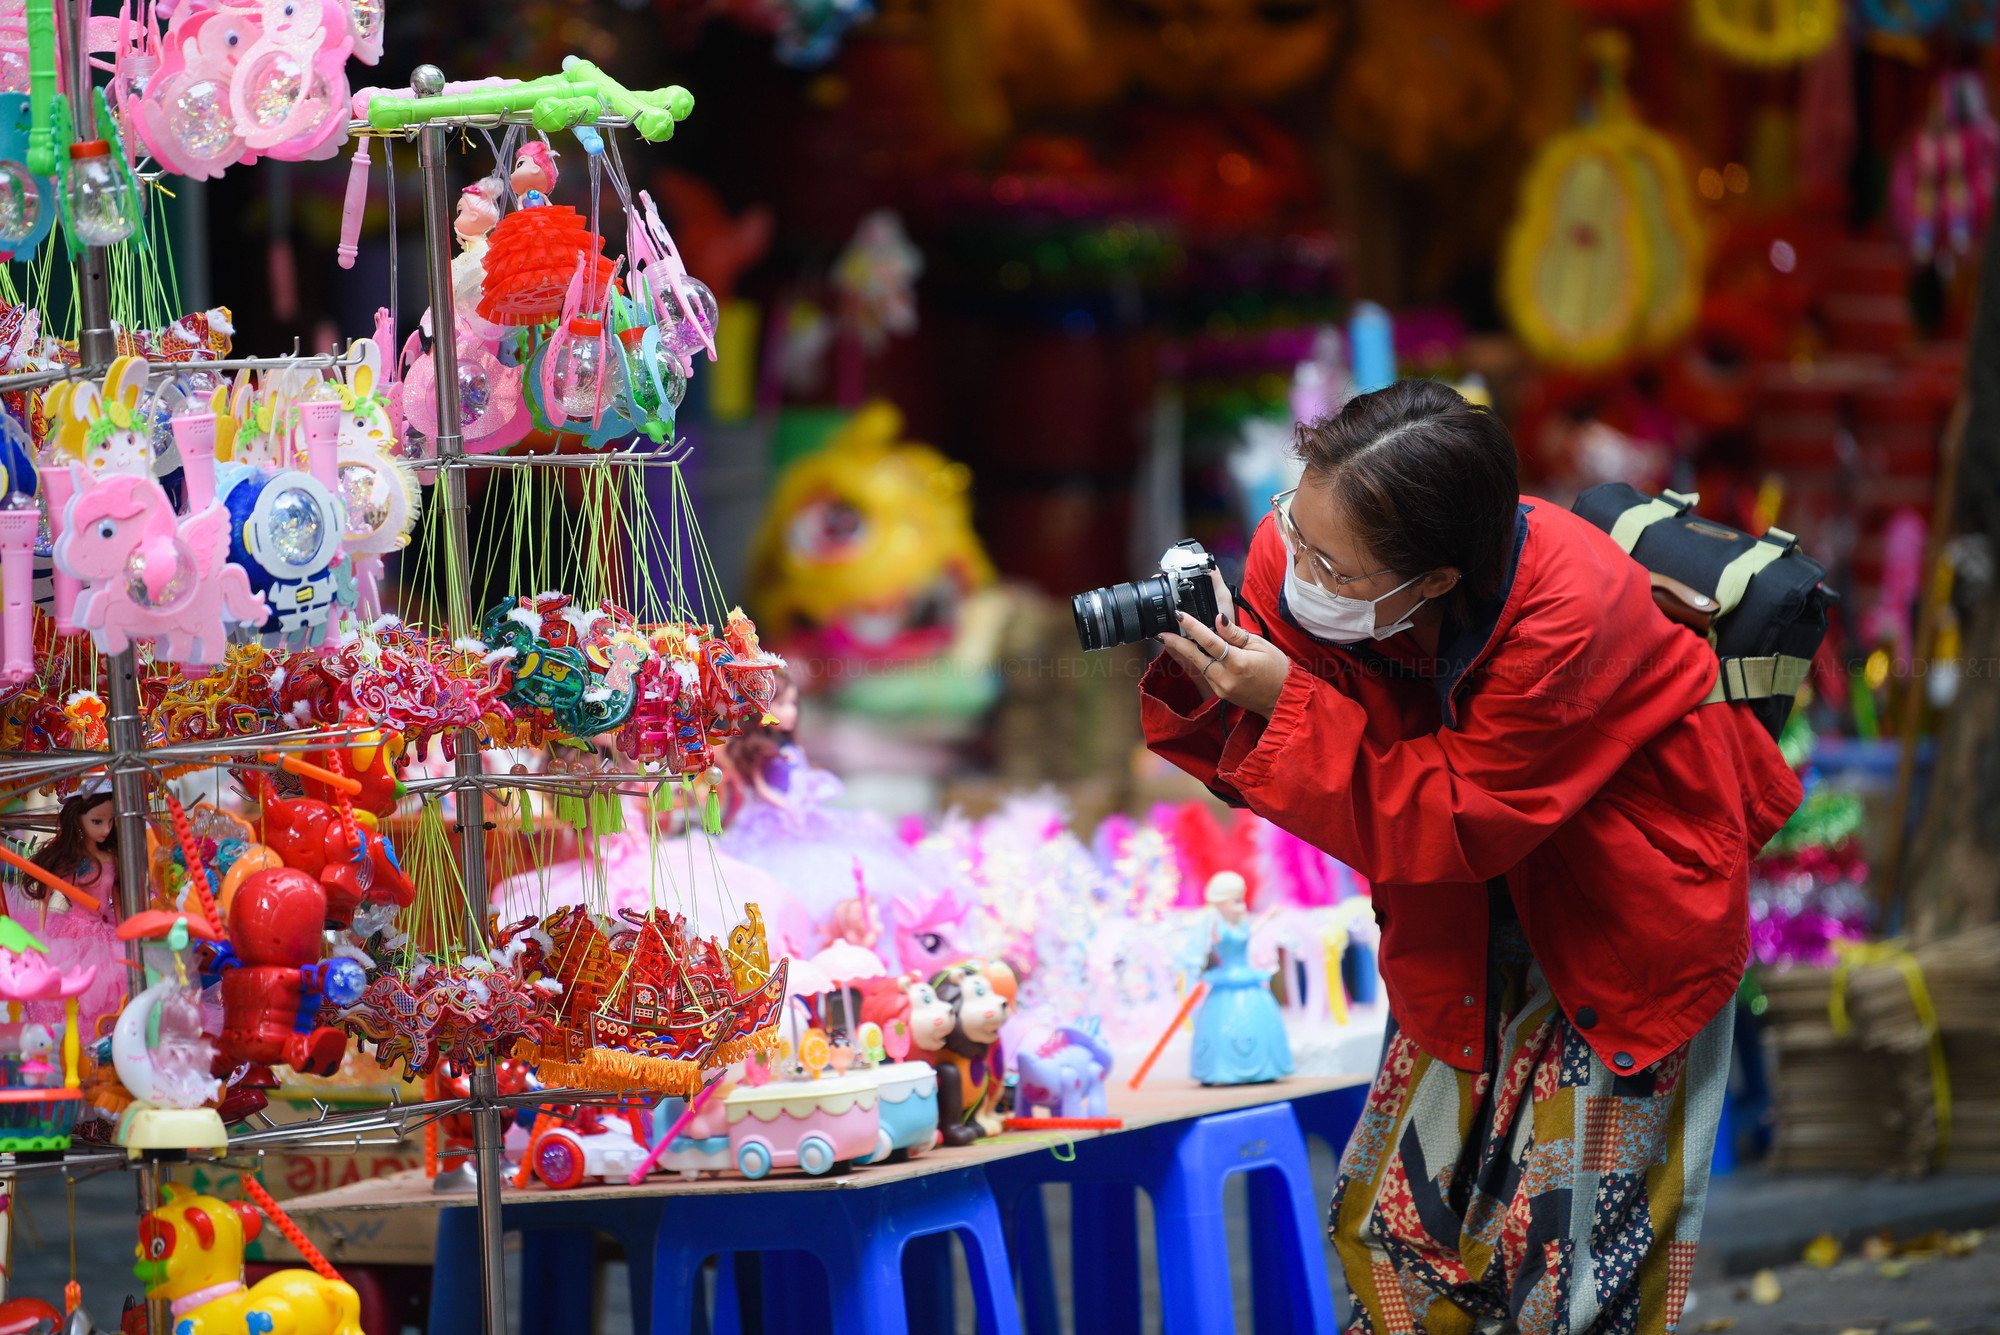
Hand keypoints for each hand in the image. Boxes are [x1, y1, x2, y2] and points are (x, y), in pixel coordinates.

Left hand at [1159, 609, 1289, 717]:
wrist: (1282, 699)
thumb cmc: (1276, 669)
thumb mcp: (1260, 645)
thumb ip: (1235, 634)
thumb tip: (1218, 619)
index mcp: (1238, 664)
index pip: (1209, 642)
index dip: (1192, 627)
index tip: (1180, 616)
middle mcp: (1225, 678)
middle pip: (1195, 657)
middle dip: (1176, 644)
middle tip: (1161, 632)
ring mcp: (1221, 688)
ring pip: (1198, 666)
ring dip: (1185, 652)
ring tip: (1172, 638)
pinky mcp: (1220, 693)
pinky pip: (1204, 674)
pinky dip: (1198, 662)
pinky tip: (1191, 652)